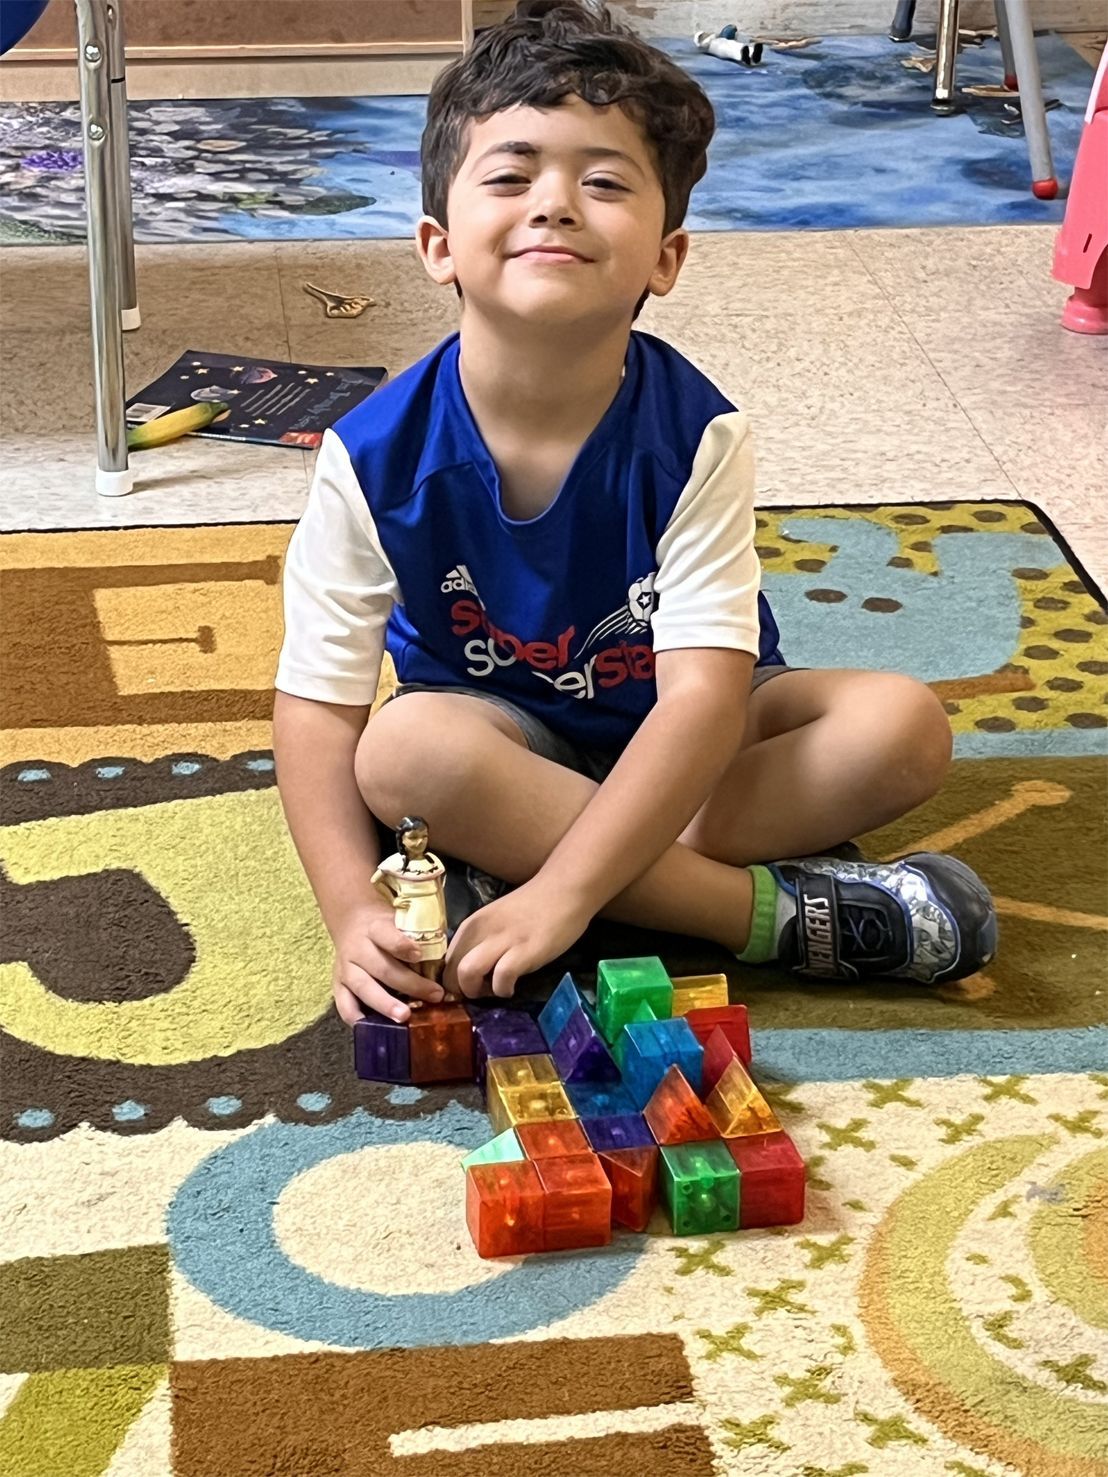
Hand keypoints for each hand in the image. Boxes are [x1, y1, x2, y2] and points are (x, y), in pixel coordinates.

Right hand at [332, 906, 444, 1026]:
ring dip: (385, 1004)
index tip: (419, 955)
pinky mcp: (337, 985)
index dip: (401, 945)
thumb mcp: (398, 922)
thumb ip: (416, 938)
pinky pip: (344, 1005)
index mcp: (375, 928)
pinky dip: (357, 1019)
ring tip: (404, 1017)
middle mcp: (357, 949)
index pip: (386, 935)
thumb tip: (444, 962)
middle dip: (409, 984)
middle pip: (382, 968)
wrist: (352, 922)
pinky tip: (373, 1029)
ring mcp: (345, 968)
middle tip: (433, 995)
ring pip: (364, 987)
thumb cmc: (385, 928)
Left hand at [444, 881, 590, 999]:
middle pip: (450, 972)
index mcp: (471, 925)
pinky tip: (512, 987)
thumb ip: (481, 941)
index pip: (444, 961)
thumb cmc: (533, 906)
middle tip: (482, 992)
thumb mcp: (496, 921)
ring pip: (467, 973)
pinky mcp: (525, 951)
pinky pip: (501, 979)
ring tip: (494, 990)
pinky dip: (503, 990)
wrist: (565, 888)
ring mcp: (502, 940)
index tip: (468, 987)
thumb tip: (470, 970)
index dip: (452, 981)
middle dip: (462, 991)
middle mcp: (480, 931)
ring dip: (477, 992)